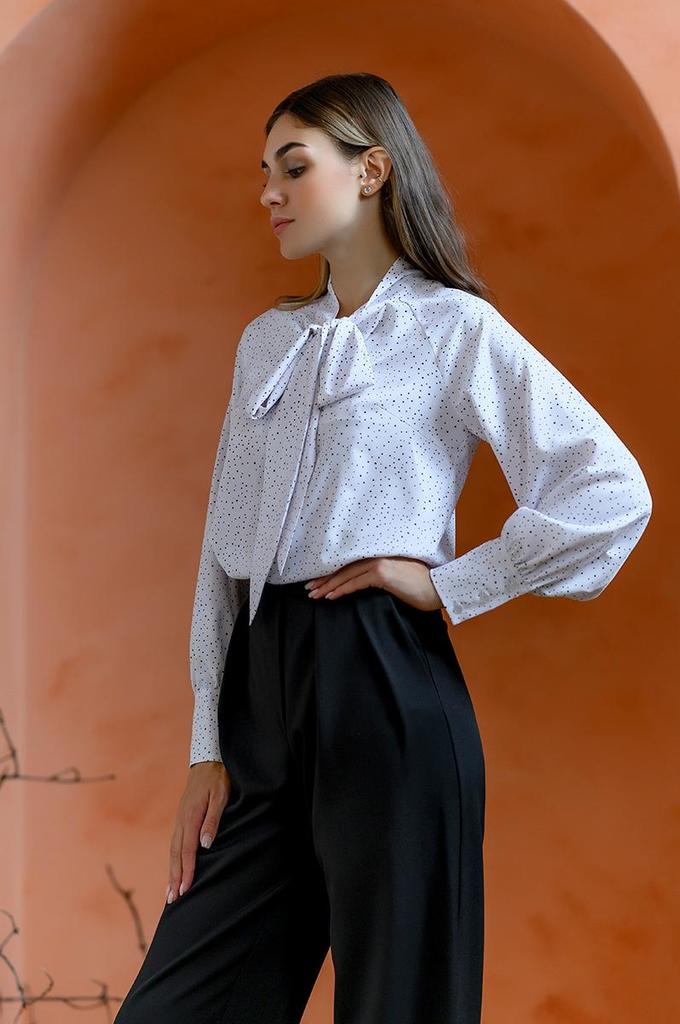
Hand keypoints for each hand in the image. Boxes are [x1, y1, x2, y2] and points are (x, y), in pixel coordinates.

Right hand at [166, 760, 229, 903]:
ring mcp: (180, 819)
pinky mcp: (182, 818)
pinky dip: (174, 859)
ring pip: (174, 850)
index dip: (187, 871)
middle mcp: (181, 820)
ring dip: (172, 871)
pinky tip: (175, 867)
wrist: (207, 760)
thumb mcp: (221, 796)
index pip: (188, 850)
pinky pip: (176, 843)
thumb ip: (213, 819)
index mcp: (191, 816)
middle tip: (173, 899)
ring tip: (171, 891)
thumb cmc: (218, 779)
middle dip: (175, 877)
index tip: (185, 889)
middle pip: (176, 854)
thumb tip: (205, 844)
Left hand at [304, 556, 443, 610]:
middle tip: (309, 588)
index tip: (319, 580)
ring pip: (347, 575)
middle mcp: (377, 556)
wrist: (439, 587)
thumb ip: (382, 576)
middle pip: (345, 568)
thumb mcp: (399, 577)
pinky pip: (356, 583)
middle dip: (324, 579)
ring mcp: (379, 563)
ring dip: (328, 585)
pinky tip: (331, 596)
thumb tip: (365, 584)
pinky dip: (342, 590)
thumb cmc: (423, 586)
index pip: (351, 564)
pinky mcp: (382, 574)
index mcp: (380, 555)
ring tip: (315, 594)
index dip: (333, 572)